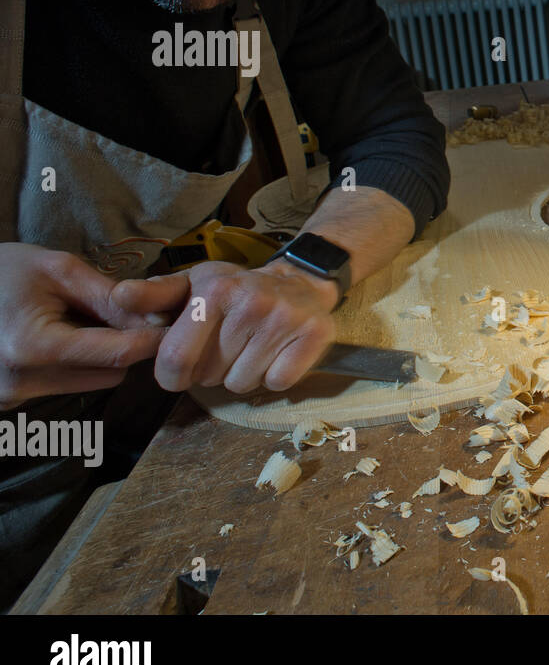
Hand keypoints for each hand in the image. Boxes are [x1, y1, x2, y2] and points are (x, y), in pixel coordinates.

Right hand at [0, 243, 168, 409]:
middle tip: (117, 313)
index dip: (152, 338)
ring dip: (98, 356)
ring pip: (92, 383)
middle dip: (122, 345)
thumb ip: (109, 296)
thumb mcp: (56, 270)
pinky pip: (64, 385)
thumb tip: (157, 318)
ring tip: (75, 321)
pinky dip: (72, 364)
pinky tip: (54, 335)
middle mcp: (20, 383)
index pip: (117, 353)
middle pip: (110, 373)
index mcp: (32, 348)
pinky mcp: (7, 402)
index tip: (175, 323)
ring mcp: (10, 397)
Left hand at [111, 260, 336, 393]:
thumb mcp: (193, 284)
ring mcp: (285, 320)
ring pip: (242, 384)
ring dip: (241, 374)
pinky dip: (273, 376)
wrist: (301, 281)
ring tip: (250, 349)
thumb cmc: (237, 289)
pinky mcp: (314, 336)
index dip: (173, 376)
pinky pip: (277, 383)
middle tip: (225, 347)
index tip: (181, 370)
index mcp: (216, 291)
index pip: (176, 360)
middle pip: (209, 376)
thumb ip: (154, 296)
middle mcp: (252, 303)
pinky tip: (274, 353)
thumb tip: (118, 297)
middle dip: (210, 371)